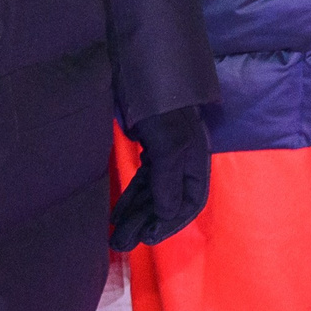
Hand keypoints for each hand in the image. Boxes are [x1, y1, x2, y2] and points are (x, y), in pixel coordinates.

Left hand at [111, 106, 212, 250]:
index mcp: (195, 158)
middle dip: (146, 223)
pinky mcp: (149, 145)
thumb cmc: (160, 103)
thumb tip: (167, 215)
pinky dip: (131, 198)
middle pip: (168, 201)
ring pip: (153, 192)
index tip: (147, 239)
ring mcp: (166, 152)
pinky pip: (142, 180)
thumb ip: (168, 180)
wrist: (143, 66)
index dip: (171, 223)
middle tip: (121, 244)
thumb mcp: (168, 142)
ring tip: (115, 237)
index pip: (190, 201)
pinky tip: (117, 213)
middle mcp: (184, 158)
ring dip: (135, 215)